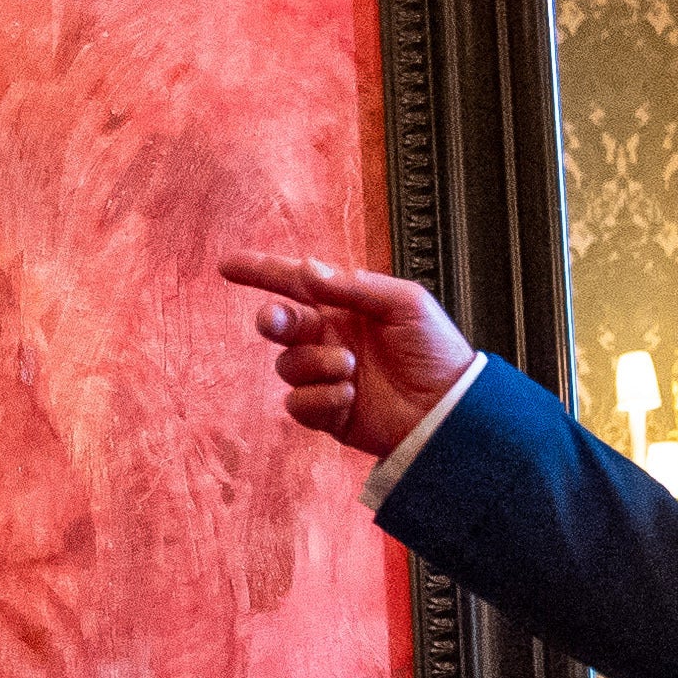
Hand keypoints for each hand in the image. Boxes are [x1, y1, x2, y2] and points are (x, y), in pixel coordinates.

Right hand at [216, 252, 474, 460]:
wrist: (449, 408)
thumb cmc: (435, 350)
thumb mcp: (406, 303)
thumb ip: (356, 286)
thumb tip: (309, 270)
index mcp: (345, 306)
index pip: (295, 283)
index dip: (260, 272)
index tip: (228, 266)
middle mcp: (329, 338)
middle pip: (280, 323)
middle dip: (273, 320)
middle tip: (279, 322)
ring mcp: (326, 375)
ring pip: (287, 365)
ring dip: (314, 364)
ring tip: (350, 368)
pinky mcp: (327, 412)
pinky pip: (298, 404)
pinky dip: (320, 399)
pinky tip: (349, 396)